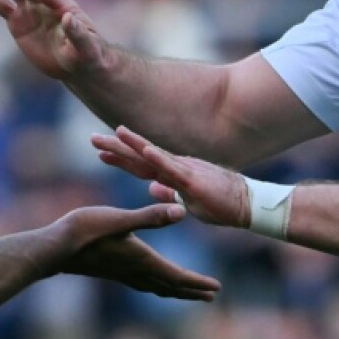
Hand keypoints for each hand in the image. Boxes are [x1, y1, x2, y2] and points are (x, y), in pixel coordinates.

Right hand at [58, 204, 220, 300]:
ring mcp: (122, 273)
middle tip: (212, 295)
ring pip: (156, 286)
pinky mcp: (112, 270)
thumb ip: (150, 216)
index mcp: (142, 260)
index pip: (177, 276)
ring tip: (189, 292)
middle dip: (192, 291)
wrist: (52, 249)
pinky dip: (156, 284)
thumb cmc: (83, 231)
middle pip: (170, 286)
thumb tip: (181, 211)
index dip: (197, 282)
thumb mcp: (119, 219)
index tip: (216, 288)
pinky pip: (143, 283)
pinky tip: (152, 280)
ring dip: (175, 290)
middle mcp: (135, 271)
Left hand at [93, 127, 250, 229]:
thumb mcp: (187, 201)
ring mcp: (185, 171)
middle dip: (117, 148)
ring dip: (133, 145)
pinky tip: (143, 149)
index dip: (121, 158)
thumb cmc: (220, 204)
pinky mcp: (194, 180)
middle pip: (141, 156)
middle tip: (92, 139)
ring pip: (153, 156)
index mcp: (174, 172)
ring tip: (113, 134)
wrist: (246, 205)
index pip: (142, 164)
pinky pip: (172, 167)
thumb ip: (169, 192)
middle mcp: (176, 166)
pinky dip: (157, 157)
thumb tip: (151, 187)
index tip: (100, 152)